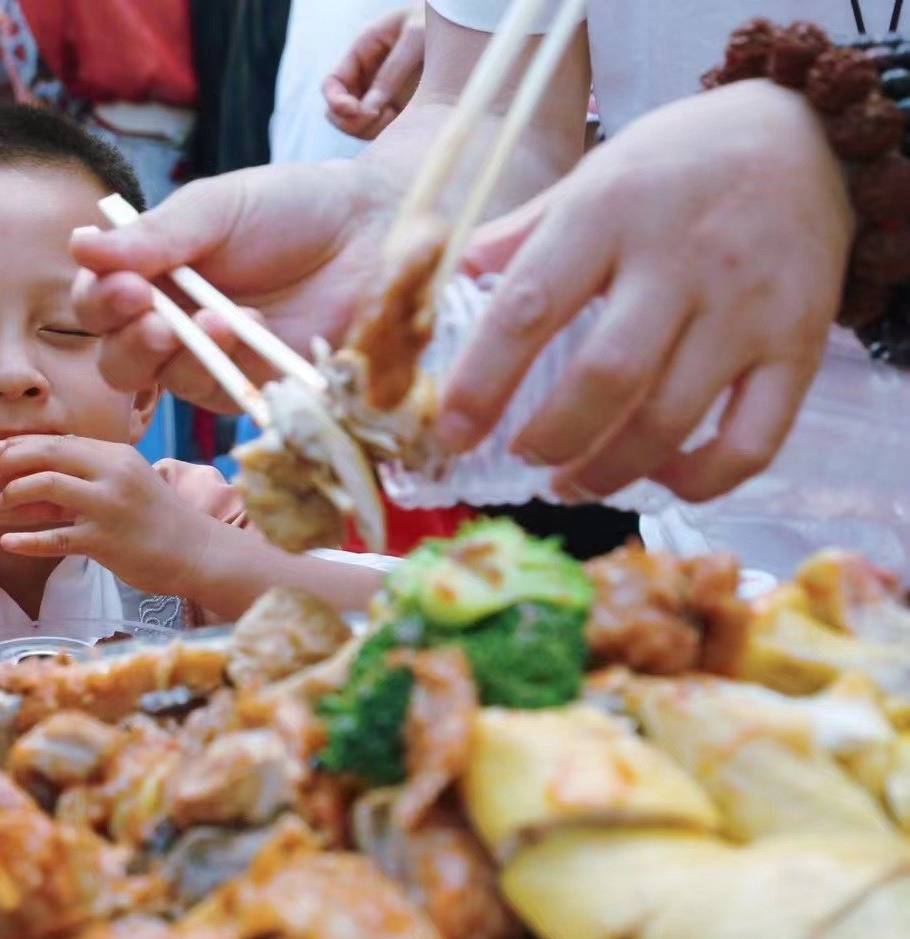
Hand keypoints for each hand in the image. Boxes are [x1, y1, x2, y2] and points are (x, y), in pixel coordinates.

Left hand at [0, 435, 213, 595]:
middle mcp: (113, 474)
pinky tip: (7, 541)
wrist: (195, 551)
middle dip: (12, 460)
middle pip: (50, 453)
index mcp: (116, 455)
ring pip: (48, 485)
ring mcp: (108, 507)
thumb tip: (36, 472)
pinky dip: (26, 540)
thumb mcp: (127, 481)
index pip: (59, 440)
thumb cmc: (156, 517)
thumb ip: (87, 473)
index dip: (22, 445)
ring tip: (3, 503)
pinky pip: (56, 538)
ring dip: (16, 491)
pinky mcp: (105, 541)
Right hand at [72, 158, 398, 412]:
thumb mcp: (218, 208)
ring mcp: (212, 363)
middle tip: (160, 323)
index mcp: (149, 278)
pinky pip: (226, 397)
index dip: (101, 304)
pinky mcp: (257, 389)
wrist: (373, 228)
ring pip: (167, 387)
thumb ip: (157, 235)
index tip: (126, 288)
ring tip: (221, 321)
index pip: (97, 306)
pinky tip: (256, 329)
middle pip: (118, 362)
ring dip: (185, 359)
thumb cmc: (291, 208)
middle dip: (132, 346)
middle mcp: (171, 326)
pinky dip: (234, 369)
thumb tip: (81, 246)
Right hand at [324, 4, 425, 139]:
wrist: (469, 20)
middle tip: (376, 117)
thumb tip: (368, 109)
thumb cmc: (438, 19)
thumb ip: (391, 72)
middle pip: (338, 111)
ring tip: (393, 117)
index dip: (335, 101)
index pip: (332, 83)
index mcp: (363, 51)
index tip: (354, 110)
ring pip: (357, 124)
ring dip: (368, 129)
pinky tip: (402, 121)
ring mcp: (381, 93)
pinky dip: (385, 133)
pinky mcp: (399, 107)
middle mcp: (367, 75)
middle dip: (350, 120)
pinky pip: (379, 130)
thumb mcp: (415, 37)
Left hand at [443, 80, 851, 502]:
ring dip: (609, 471)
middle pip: (606, 376)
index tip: (450, 431)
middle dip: (550, 438)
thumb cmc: (676, 165)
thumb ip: (521, 236)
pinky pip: (751, 442)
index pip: (529, 306)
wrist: (808, 136)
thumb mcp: (590, 177)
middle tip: (522, 456)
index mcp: (607, 212)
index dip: (482, 381)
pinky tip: (659, 479)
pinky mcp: (799, 346)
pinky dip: (699, 481)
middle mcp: (679, 260)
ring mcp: (746, 308)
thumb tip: (448, 281)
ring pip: (671, 419)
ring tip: (570, 483)